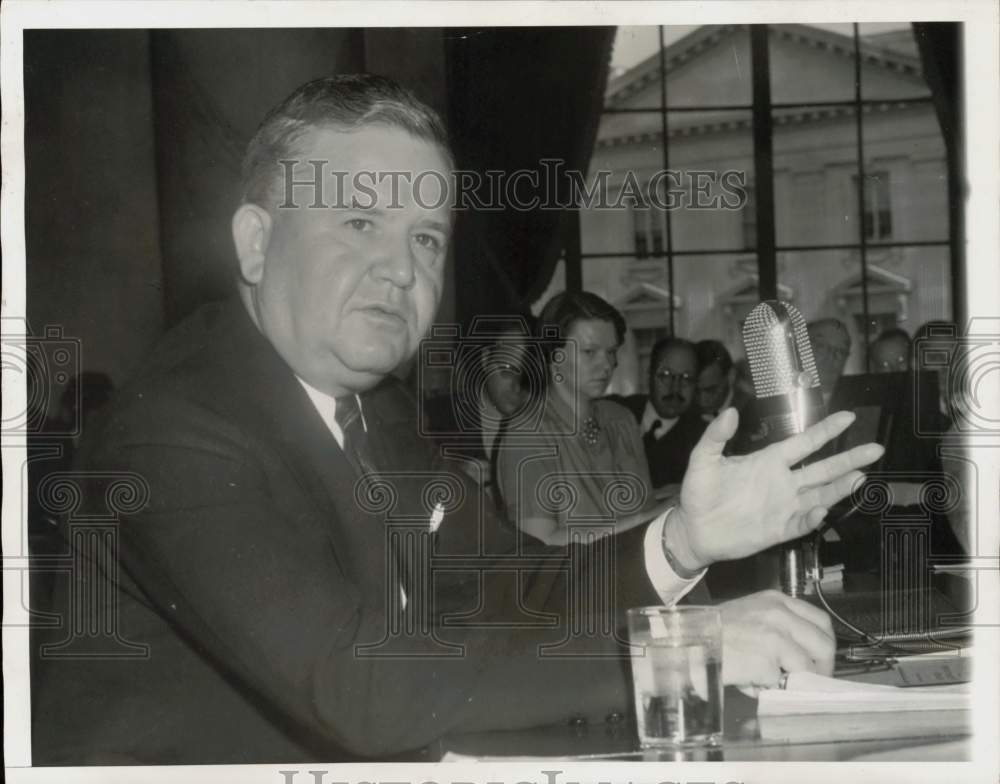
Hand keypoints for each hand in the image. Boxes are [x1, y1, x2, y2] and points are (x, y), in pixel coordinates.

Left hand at [665, 408, 882, 570]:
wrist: (693, 529)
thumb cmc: (699, 493)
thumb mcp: (703, 460)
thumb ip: (716, 436)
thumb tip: (730, 411)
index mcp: (768, 461)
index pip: (804, 443)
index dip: (826, 431)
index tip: (849, 417)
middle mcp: (783, 482)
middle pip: (823, 468)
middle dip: (849, 459)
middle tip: (876, 449)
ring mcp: (783, 506)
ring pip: (820, 495)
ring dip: (840, 487)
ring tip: (861, 477)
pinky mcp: (779, 530)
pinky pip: (802, 523)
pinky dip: (813, 518)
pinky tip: (823, 510)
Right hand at [719, 590, 834, 693]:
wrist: (689, 642)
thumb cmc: (713, 632)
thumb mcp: (749, 614)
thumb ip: (777, 627)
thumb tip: (799, 656)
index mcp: (776, 601)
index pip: (820, 620)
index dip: (823, 643)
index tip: (818, 658)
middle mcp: (779, 615)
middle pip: (823, 643)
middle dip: (821, 666)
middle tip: (809, 679)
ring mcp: (775, 637)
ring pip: (807, 666)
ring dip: (794, 680)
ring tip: (774, 682)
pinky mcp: (767, 660)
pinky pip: (781, 682)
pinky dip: (770, 687)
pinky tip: (751, 682)